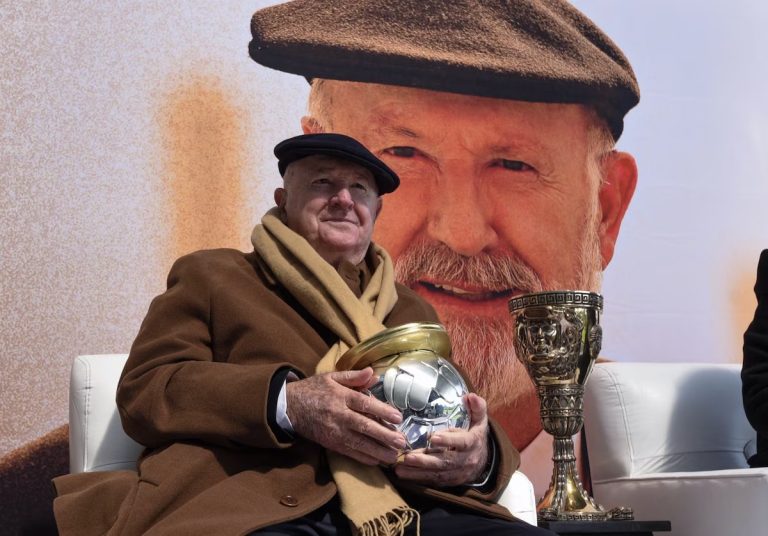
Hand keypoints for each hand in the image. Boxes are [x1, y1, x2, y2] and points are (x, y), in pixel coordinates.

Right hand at [286, 367, 406, 465]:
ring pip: (358, 443)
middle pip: (364, 426)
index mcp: (340, 396)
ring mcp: (334, 431)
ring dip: (377, 450)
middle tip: (402, 441)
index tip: (398, 417)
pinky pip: (349, 452)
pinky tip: (377, 460)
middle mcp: (338, 415)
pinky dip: (363, 458)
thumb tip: (374, 373)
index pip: (364, 403)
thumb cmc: (313, 390)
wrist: (289, 407)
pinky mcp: (330, 443)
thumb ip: (354, 376)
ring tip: (394, 456)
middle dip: (384, 435)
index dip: (382, 410)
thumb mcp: (331, 377)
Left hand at [394, 393, 488, 486]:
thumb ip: (477, 407)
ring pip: (437, 473)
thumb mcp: (480, 419)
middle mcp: (466, 460)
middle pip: (445, 462)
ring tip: (400, 468)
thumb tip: (470, 396)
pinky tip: (405, 475)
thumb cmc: (475, 434)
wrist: (482, 460)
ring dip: (417, 472)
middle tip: (408, 457)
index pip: (462, 442)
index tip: (432, 437)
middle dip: (426, 460)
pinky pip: (434, 481)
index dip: (448, 441)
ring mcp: (458, 473)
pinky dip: (419, 479)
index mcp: (472, 442)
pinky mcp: (450, 481)